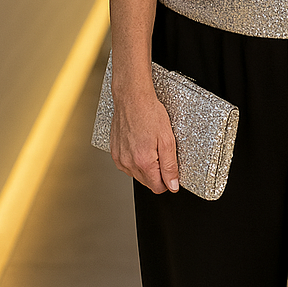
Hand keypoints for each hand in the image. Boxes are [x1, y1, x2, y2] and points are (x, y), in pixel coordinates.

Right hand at [109, 79, 179, 193]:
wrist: (132, 98)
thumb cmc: (149, 113)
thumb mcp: (168, 140)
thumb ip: (170, 167)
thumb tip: (173, 186)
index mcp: (143, 161)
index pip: (157, 188)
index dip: (167, 182)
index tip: (171, 173)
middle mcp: (128, 162)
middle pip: (147, 183)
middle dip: (157, 174)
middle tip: (162, 154)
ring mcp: (119, 158)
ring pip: (137, 175)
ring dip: (145, 167)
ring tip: (150, 147)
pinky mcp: (114, 152)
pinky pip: (127, 165)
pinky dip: (135, 159)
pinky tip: (140, 145)